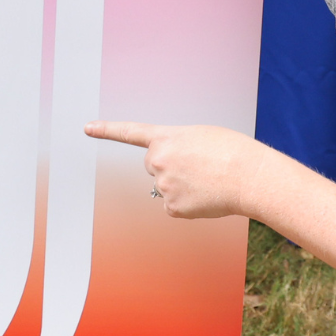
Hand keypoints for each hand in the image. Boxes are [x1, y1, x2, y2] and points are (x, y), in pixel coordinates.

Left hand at [83, 121, 261, 218]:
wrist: (248, 176)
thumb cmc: (232, 152)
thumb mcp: (201, 136)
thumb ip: (178, 147)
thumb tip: (172, 172)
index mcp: (165, 138)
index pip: (130, 132)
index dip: (107, 130)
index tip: (87, 128)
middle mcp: (157, 161)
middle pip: (153, 166)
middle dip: (170, 167)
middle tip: (197, 167)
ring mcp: (162, 186)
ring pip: (165, 187)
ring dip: (182, 186)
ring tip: (207, 181)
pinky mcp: (172, 208)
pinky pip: (174, 207)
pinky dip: (188, 205)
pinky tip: (205, 197)